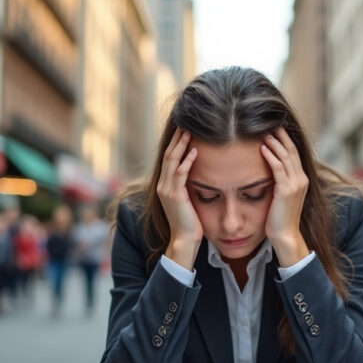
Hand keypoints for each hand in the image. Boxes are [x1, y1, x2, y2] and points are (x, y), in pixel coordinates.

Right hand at [156, 129, 201, 269]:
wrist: (185, 240)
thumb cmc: (191, 222)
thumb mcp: (188, 200)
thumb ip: (189, 186)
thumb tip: (200, 172)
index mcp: (164, 185)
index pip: (169, 158)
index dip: (176, 142)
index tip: (185, 129)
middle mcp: (162, 185)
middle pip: (168, 154)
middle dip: (177, 138)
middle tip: (187, 122)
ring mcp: (166, 190)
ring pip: (172, 161)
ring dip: (181, 144)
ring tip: (190, 131)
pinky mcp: (174, 196)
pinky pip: (180, 174)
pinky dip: (187, 161)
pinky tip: (194, 151)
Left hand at [261, 128, 309, 266]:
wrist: (285, 236)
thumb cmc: (279, 218)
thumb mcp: (281, 196)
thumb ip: (279, 182)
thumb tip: (269, 171)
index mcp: (301, 179)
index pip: (293, 152)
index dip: (284, 138)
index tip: (273, 126)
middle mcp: (301, 179)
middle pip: (291, 150)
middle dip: (280, 134)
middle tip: (268, 121)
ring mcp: (295, 184)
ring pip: (285, 156)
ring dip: (274, 142)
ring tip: (264, 130)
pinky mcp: (286, 190)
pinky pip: (278, 168)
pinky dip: (270, 156)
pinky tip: (262, 147)